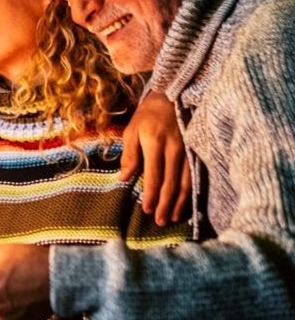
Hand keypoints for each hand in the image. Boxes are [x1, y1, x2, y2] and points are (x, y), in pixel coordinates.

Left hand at [121, 89, 191, 224]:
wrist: (171, 98)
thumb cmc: (147, 116)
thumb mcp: (131, 131)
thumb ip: (129, 155)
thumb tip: (124, 178)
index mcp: (155, 143)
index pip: (154, 176)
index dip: (152, 195)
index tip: (148, 210)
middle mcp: (174, 149)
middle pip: (171, 183)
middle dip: (166, 204)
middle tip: (161, 221)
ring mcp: (188, 151)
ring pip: (186, 182)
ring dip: (179, 202)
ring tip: (173, 218)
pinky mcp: (196, 152)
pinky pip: (194, 176)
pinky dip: (190, 192)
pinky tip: (187, 204)